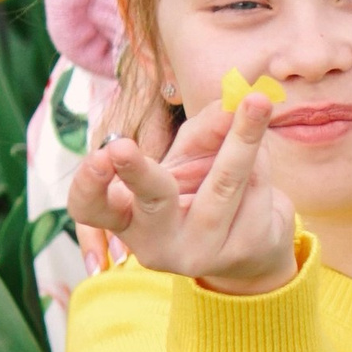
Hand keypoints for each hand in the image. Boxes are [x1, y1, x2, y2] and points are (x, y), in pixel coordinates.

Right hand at [69, 93, 297, 296]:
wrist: (254, 249)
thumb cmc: (206, 192)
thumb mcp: (193, 156)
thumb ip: (205, 129)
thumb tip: (231, 103)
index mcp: (128, 218)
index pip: (91, 207)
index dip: (89, 184)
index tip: (100, 153)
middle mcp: (156, 243)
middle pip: (149, 199)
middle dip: (139, 171)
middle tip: (122, 145)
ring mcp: (199, 253)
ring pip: (223, 183)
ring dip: (243, 136)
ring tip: (258, 99)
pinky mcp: (241, 252)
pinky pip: (256, 189)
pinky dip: (262, 161)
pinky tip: (260, 156)